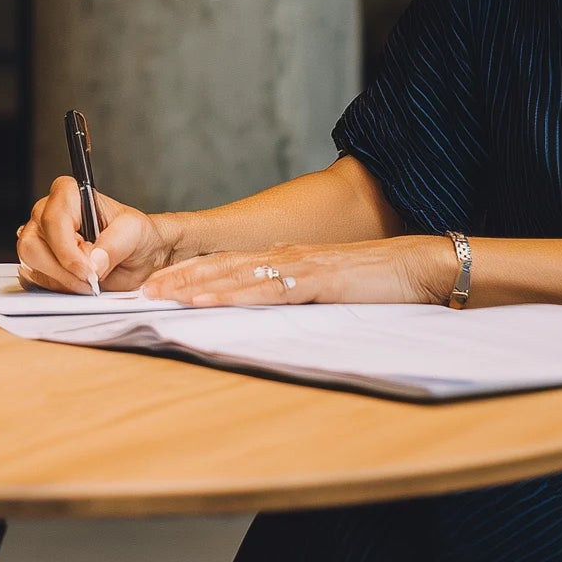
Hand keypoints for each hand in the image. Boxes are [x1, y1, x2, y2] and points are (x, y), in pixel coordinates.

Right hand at [17, 175, 176, 293]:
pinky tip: (79, 284)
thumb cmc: (135, 235)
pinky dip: (59, 287)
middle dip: (63, 269)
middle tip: (92, 280)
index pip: (53, 218)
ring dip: (62, 280)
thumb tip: (93, 261)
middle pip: (34, 243)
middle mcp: (48, 213)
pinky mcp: (39, 262)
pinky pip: (36, 278)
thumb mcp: (134, 233)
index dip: (67, 247)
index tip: (89, 269)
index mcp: (69, 195)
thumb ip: (115, 244)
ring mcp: (40, 238)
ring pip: (31, 263)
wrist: (139, 255)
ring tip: (89, 281)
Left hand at [140, 237, 450, 306]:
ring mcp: (297, 267)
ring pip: (234, 276)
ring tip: (160, 297)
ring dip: (194, 287)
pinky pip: (264, 290)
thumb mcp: (328, 288)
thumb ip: (298, 292)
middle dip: (179, 279)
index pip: (228, 265)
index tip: (159, 287)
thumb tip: (270, 304)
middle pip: (220, 267)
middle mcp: (284, 257)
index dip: (191, 275)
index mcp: (286, 259)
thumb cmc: (378, 282)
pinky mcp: (314, 280)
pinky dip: (231, 296)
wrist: (419, 266)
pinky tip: (207, 302)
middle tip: (143, 291)